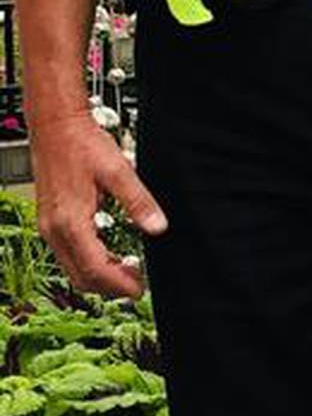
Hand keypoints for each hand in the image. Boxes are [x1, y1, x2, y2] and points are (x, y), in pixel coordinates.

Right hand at [32, 109, 166, 300]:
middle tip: (137, 284)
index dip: (118, 284)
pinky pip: (67, 254)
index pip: (94, 269)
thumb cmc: (81, 144)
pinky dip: (88, 261)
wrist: (55, 126)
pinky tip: (108, 254)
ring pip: (72, 268)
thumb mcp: (118, 171)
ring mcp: (49, 227)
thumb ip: (138, 201)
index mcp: (70, 222)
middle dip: (109, 286)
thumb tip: (158, 226)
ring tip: (127, 271)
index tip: (138, 289)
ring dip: (99, 275)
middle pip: (80, 276)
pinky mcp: (50, 221)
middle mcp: (54, 230)